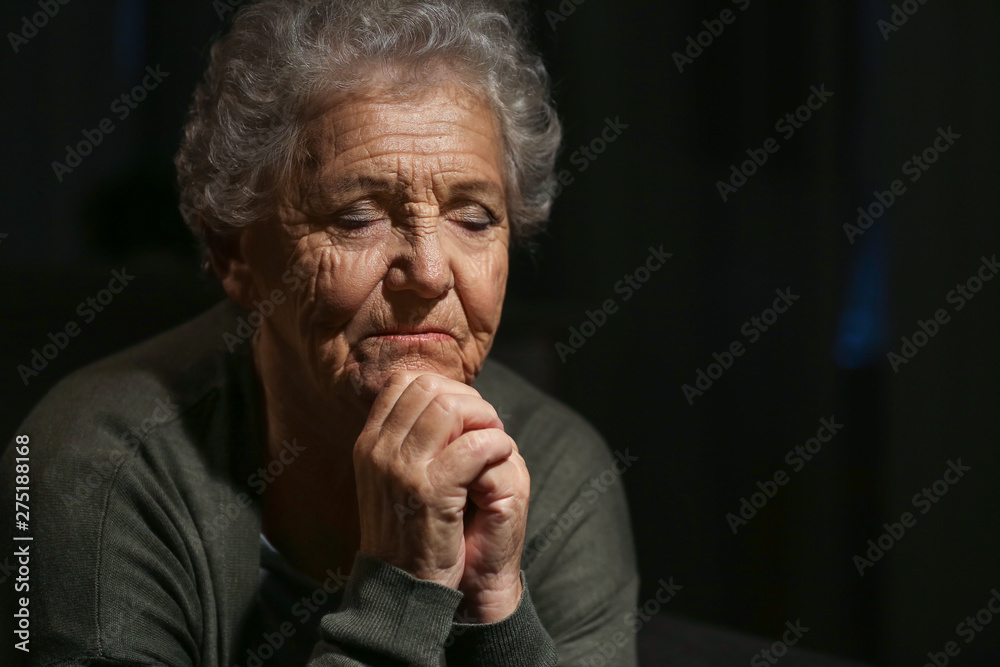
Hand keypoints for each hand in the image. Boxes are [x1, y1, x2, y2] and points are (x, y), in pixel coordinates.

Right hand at [353, 371, 528, 620]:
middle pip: (429, 388)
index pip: (404, 382)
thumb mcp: (392, 481)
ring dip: (484, 418)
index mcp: (368, 444)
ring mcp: (401, 469)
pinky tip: (500, 457)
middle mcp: (378, 450)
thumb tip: (444, 401)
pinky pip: (474, 445)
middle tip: (487, 425)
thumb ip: (408, 442)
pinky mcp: (430, 491)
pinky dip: (496, 444)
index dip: (442, 387)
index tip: (464, 411)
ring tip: (495, 440)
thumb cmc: (408, 533)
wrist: (401, 589)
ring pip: (451, 408)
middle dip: (468, 399)